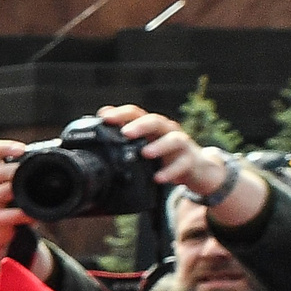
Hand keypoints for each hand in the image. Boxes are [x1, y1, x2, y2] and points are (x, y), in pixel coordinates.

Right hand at [0, 139, 39, 271]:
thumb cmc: (12, 200)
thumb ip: (25, 167)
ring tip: (34, 194)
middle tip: (33, 173)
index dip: (1, 147)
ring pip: (3, 191)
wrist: (3, 229)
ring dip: (21, 191)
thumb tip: (56, 150)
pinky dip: (21, 214)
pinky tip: (31, 215)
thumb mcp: (16, 180)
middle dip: (17, 172)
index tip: (22, 150)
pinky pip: (6, 215)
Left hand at [95, 104, 266, 228]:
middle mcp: (166, 131)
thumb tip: (92, 138)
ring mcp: (181, 145)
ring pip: (173, 139)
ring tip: (145, 153)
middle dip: (140, 125)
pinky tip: (159, 178)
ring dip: (158, 146)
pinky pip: (183, 164)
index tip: (103, 116)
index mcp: (150, 128)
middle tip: (125, 133)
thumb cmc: (163, 158)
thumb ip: (120, 146)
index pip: (136, 113)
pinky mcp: (191, 161)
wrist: (198, 170)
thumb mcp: (141, 151)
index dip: (121, 113)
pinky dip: (170, 171)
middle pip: (155, 121)